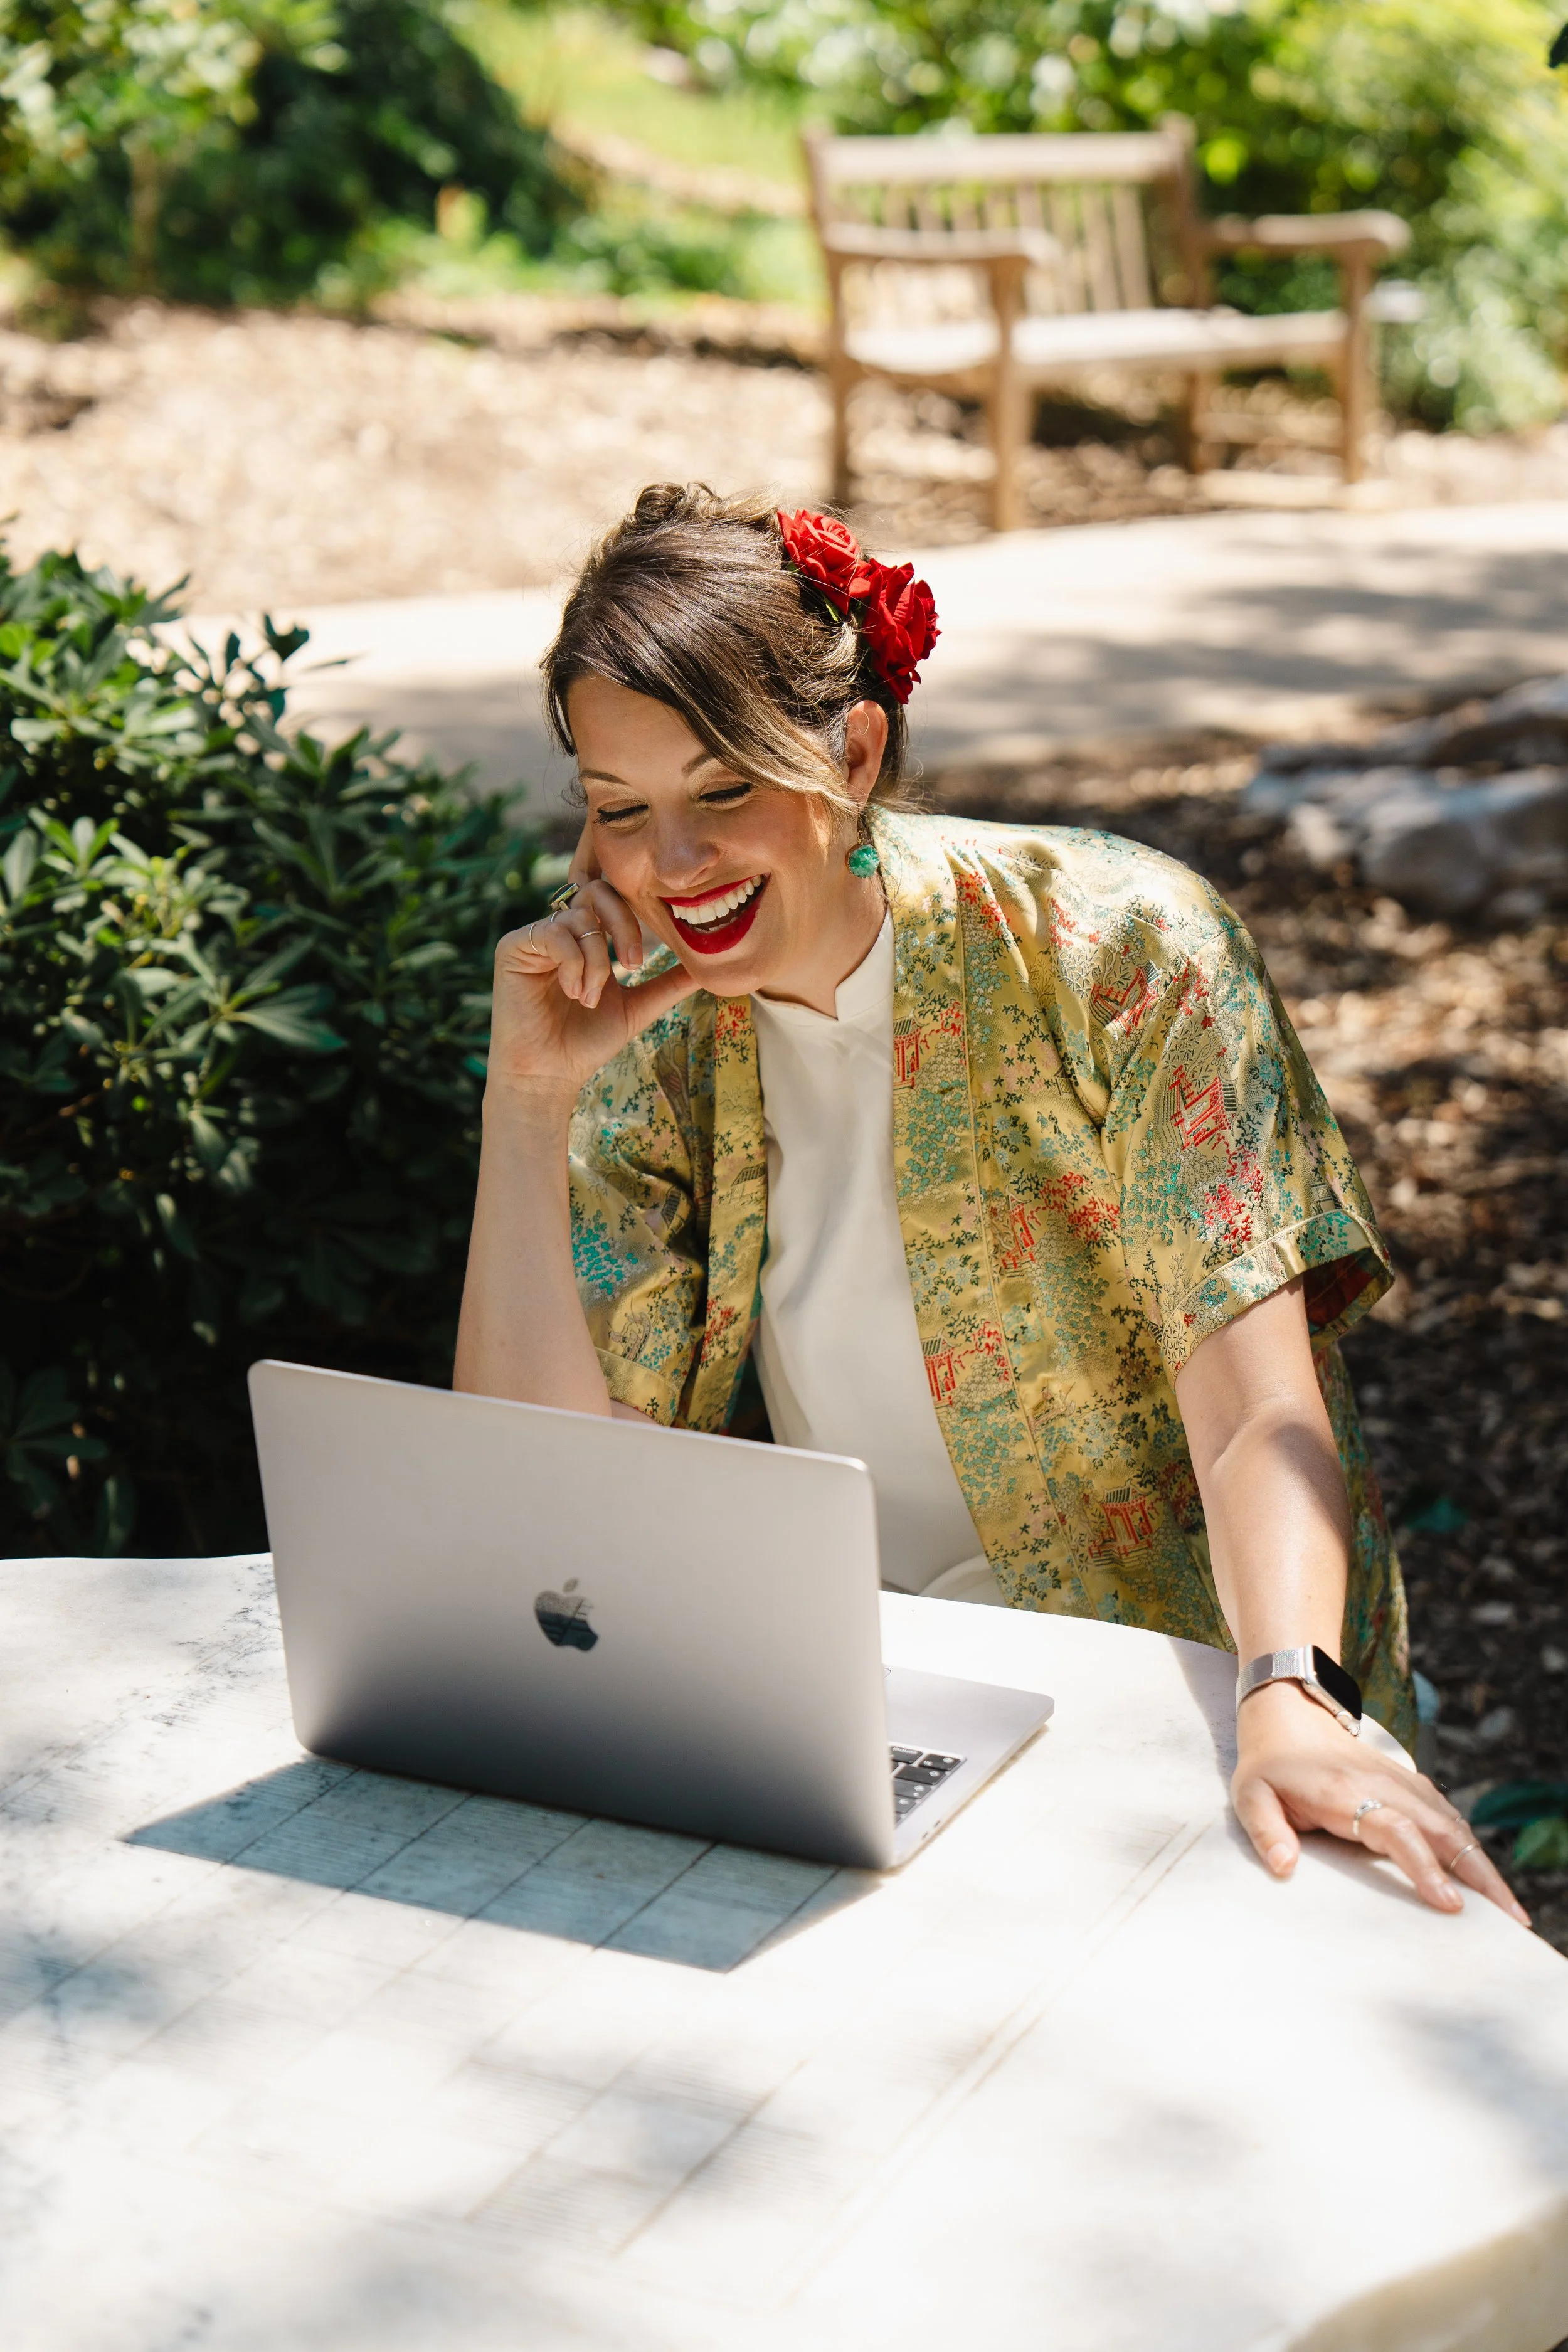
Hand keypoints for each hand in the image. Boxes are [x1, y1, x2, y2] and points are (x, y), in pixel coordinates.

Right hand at [486, 875, 696, 1103]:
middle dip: (624, 925)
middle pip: (598, 892)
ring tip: (590, 998)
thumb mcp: (638, 1007)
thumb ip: (668, 982)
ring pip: (580, 919)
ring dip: (596, 963)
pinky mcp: (513, 948)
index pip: (613, 898)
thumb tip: (710, 967)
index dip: (633, 916)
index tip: (640, 961)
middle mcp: (560, 930)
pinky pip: (553, 934)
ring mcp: (536, 937)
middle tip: (633, 965)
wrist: (550, 1074)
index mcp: (587, 938)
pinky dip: (573, 965)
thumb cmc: (587, 1043)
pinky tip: (572, 993)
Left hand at [1232, 1682, 1529, 1925]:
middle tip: (1511, 1919)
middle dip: (1479, 1874)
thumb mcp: (1250, 1794)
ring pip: (1454, 1824)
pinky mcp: (1409, 1784)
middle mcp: (1383, 1785)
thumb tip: (1283, 1867)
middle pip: (1442, 1830)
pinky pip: (1448, 1815)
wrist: (1289, 1712)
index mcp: (1345, 1792)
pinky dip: (1471, 1845)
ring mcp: (1401, 1782)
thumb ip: (1265, 1831)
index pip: (1397, 1831)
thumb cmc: (1269, 1764)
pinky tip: (1485, 1876)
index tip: (1449, 1903)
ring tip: (1510, 1908)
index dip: (1424, 1867)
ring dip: (1483, 1863)